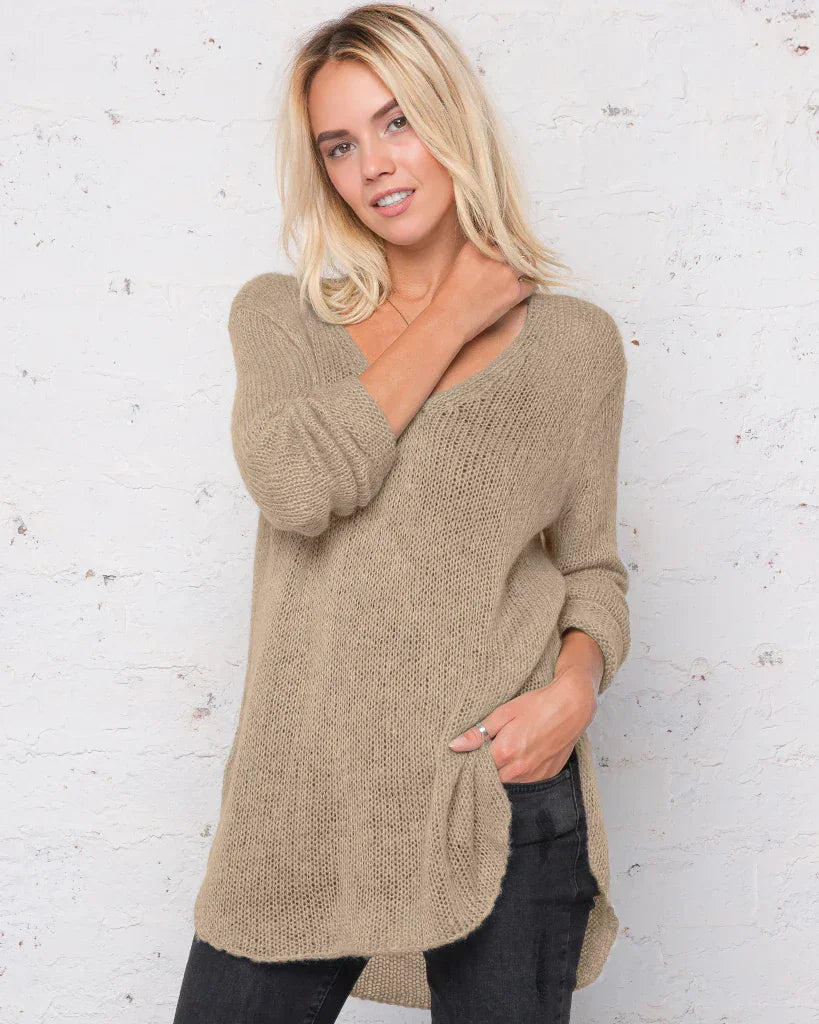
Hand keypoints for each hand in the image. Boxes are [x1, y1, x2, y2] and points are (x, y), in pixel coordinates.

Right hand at [431, 240, 534, 345]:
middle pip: (514, 247)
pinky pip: (531, 285)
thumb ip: (475, 259)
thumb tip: (489, 261)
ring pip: (527, 263)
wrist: (449, 320)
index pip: (495, 237)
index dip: (500, 244)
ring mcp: (505, 273)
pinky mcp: (514, 291)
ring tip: (521, 276)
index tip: (502, 251)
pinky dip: (528, 288)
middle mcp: (492, 256)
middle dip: (515, 255)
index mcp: (474, 248)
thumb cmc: (447, 300)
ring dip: (525, 269)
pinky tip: (520, 292)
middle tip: (515, 264)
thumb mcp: (457, 268)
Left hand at [447, 666, 596, 784]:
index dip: (471, 760)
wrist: (572, 706)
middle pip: (492, 778)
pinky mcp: (547, 776)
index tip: (469, 753)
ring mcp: (535, 775)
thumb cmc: (538, 705)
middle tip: (488, 750)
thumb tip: (454, 746)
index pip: (477, 768)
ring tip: (507, 751)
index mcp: (505, 752)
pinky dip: (519, 773)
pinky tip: (522, 755)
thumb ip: (478, 733)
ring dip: (503, 771)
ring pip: (509, 782)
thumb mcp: (503, 713)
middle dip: (486, 768)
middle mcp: (520, 769)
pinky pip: (526, 781)